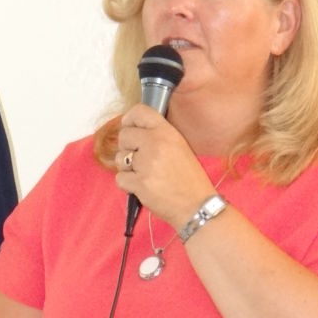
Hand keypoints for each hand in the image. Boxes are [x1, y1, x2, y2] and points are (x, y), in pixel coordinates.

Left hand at [115, 105, 212, 229]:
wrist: (197, 205)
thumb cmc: (189, 178)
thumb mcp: (180, 147)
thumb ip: (158, 136)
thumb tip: (134, 130)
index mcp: (168, 132)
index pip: (139, 112)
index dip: (129, 119)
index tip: (129, 128)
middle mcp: (156, 144)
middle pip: (124, 135)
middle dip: (127, 148)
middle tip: (140, 159)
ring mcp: (147, 164)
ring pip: (120, 158)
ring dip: (127, 168)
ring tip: (144, 175)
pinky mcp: (140, 183)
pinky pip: (120, 178)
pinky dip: (128, 185)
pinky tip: (143, 186)